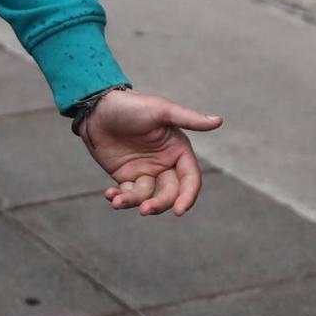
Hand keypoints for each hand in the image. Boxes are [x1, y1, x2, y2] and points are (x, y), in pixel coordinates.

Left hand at [79, 89, 222, 216]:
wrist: (96, 107)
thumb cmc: (131, 105)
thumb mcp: (160, 110)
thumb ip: (188, 119)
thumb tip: (219, 121)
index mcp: (178, 150)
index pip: (190, 179)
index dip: (188, 196)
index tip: (179, 210)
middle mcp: (164, 163)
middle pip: (170, 193)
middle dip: (159, 204)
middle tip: (144, 210)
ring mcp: (145, 171)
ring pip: (147, 197)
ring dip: (134, 202)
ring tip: (117, 201)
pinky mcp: (126, 176)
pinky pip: (127, 194)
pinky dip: (120, 199)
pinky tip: (110, 196)